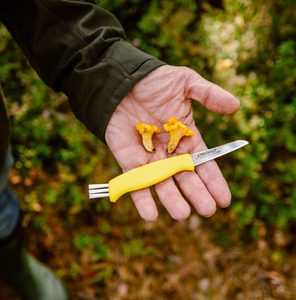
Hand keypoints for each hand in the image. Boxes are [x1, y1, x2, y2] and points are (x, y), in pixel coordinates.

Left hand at [105, 65, 239, 220]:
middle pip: (185, 178)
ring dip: (172, 200)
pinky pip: (136, 182)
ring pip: (163, 184)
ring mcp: (149, 158)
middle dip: (197, 194)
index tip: (224, 200)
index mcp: (186, 137)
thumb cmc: (155, 80)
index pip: (203, 163)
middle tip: (207, 210)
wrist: (122, 80)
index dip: (214, 181)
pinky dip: (141, 199)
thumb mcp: (186, 82)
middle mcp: (169, 152)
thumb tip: (236, 106)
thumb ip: (209, 95)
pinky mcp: (129, 160)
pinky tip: (150, 215)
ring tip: (182, 214)